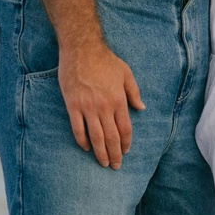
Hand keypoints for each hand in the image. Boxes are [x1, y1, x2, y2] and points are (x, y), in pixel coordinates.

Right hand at [61, 40, 144, 168]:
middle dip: (114, 154)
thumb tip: (142, 108)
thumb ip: (134, 92)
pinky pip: (78, 128)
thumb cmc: (105, 60)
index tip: (125, 152)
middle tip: (115, 166)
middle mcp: (104, 106)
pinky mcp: (73, 105)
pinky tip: (86, 147)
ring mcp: (87, 107)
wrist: (81, 49)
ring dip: (100, 152)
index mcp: (118, 100)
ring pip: (96, 137)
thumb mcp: (126, 73)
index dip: (125, 143)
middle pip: (111, 137)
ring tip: (103, 163)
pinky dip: (82, 140)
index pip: (125, 129)